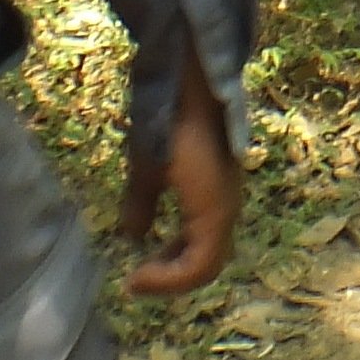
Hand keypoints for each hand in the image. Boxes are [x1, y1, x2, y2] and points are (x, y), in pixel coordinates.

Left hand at [118, 47, 241, 297]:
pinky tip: (166, 226)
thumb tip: (132, 236)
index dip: (165, 284)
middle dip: (175, 275)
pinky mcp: (224, 178)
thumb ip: (139, 206)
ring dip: (183, 255)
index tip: (130, 283)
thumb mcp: (145, 166)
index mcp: (213, 212)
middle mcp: (228, 206)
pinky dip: (190, 235)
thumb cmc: (169, 120)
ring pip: (212, 241)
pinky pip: (211, 221)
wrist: (197, 75)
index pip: (197, 268)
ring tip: (151, 257)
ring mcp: (228, 191)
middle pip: (210, 260)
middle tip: (140, 278)